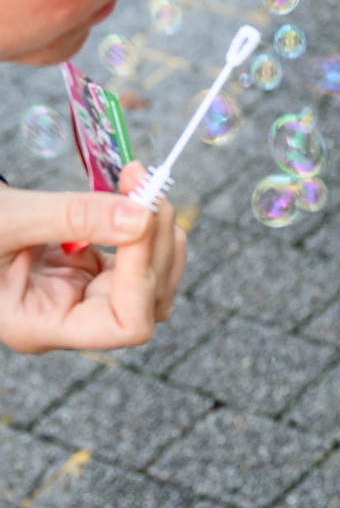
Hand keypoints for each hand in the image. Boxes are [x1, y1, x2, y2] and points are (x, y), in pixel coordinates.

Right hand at [0, 160, 185, 353]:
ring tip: (140, 181)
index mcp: (41, 325)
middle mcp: (67, 317)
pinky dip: (139, 221)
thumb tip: (141, 216)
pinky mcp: (83, 267)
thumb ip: (72, 217)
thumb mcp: (8, 220)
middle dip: (157, 242)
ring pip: (148, 279)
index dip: (144, 272)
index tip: (141, 215)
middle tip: (146, 183)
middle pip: (147, 300)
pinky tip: (127, 188)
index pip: (125, 324)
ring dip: (155, 230)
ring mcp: (77, 293)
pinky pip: (132, 254)